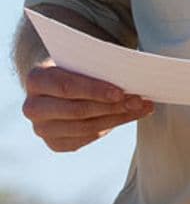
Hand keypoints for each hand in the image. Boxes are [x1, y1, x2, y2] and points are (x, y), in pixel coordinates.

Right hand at [22, 62, 153, 151]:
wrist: (60, 85)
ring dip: (117, 118)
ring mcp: (41, 128)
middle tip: (139, 101)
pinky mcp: (55, 143)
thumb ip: (98, 67)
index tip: (120, 92)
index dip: (94, 91)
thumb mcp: (81, 61)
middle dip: (111, 107)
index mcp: (36, 79)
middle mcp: (33, 107)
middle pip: (77, 111)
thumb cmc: (76, 67)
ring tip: (142, 108)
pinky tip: (128, 116)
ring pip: (85, 127)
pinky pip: (87, 138)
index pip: (66, 87)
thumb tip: (133, 77)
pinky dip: (111, 126)